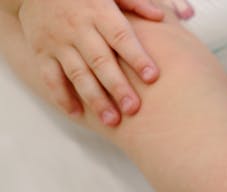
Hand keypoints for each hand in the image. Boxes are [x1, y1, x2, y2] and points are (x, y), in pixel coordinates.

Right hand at [17, 0, 163, 125]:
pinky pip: (50, 77)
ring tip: (112, 121)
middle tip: (133, 109)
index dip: (137, 57)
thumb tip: (161, 17)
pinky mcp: (42, 51)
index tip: (153, 77)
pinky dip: (62, 96)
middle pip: (101, 61)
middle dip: (117, 87)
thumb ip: (134, 2)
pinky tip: (77, 114)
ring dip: (95, 99)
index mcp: (99, 12)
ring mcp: (58, 42)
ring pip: (78, 74)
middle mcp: (78, 29)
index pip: (121, 37)